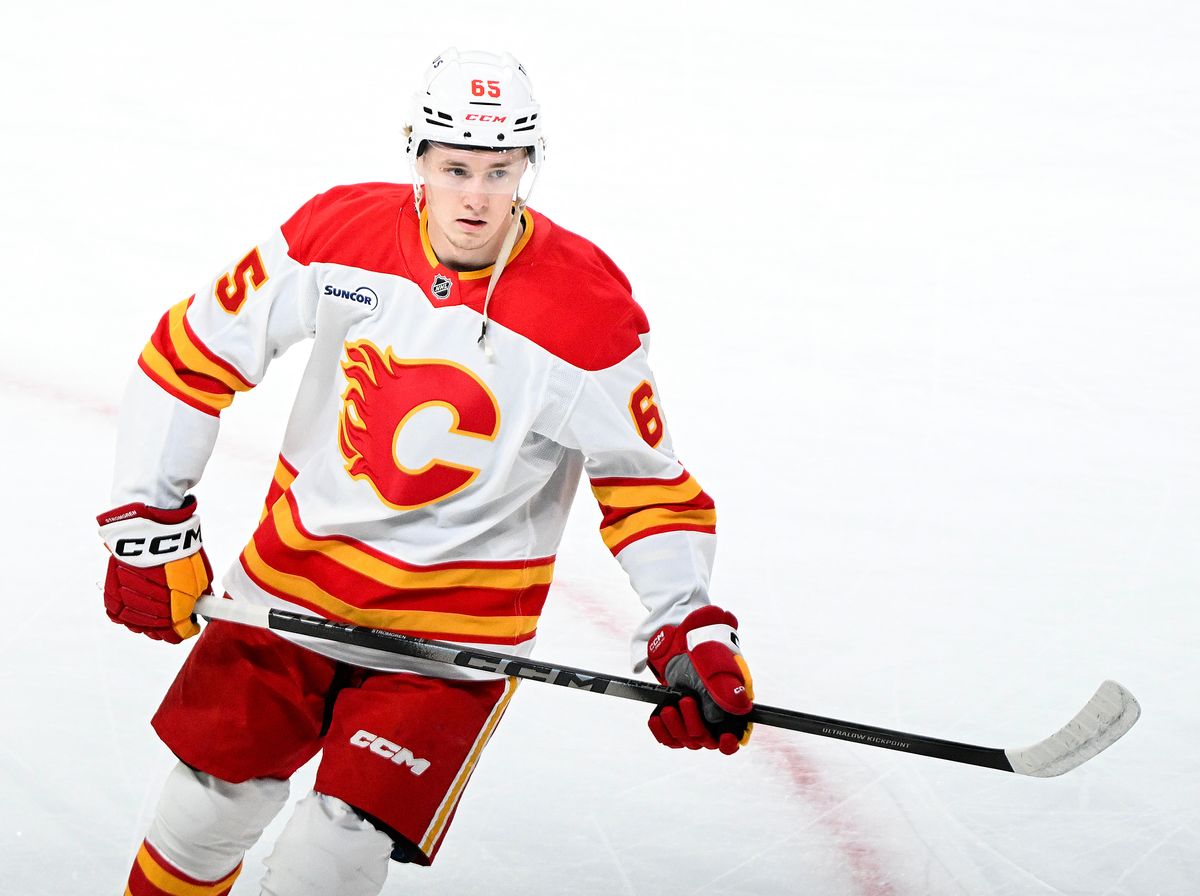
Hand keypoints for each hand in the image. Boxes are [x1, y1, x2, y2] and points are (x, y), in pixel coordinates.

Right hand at [97, 497, 209, 642]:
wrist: (150, 529)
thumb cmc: (178, 548)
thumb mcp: (200, 574)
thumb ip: (200, 595)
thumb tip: (201, 608)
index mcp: (176, 605)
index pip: (179, 631)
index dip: (186, 631)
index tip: (190, 627)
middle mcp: (151, 607)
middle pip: (158, 632)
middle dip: (168, 630)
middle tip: (175, 623)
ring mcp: (129, 601)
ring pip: (138, 626)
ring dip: (148, 624)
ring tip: (157, 617)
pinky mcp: (112, 592)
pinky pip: (118, 614)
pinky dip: (128, 615)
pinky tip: (138, 610)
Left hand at [646, 605, 753, 754]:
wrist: (678, 640)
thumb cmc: (703, 650)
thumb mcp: (716, 666)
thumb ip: (727, 689)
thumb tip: (738, 711)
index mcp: (731, 706)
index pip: (734, 736)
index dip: (730, 743)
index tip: (724, 739)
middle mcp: (714, 716)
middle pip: (707, 740)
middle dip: (694, 724)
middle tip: (686, 700)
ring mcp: (695, 717)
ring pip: (687, 740)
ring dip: (676, 727)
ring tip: (669, 708)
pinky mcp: (677, 717)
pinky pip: (670, 737)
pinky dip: (662, 731)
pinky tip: (656, 718)